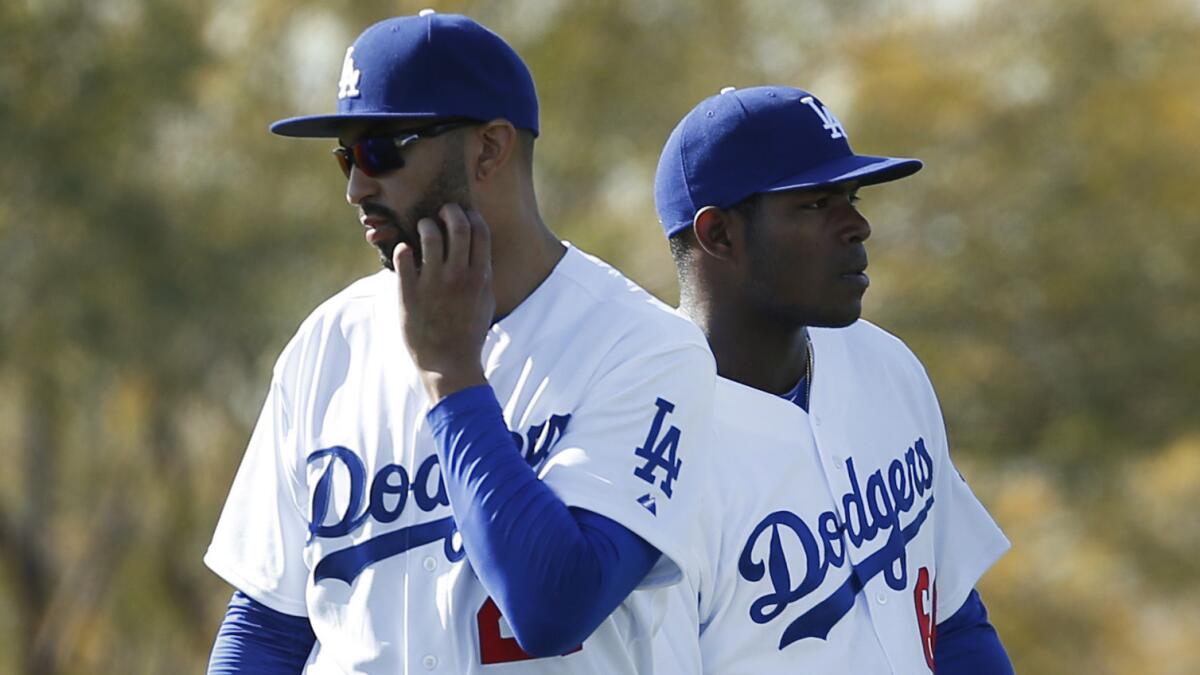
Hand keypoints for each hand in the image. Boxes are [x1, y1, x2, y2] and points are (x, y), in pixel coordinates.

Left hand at [393, 204, 495, 402]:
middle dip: (449, 211)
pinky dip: (403, 248)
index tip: (463, 214)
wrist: (449, 363)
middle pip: (458, 225)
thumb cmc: (469, 333)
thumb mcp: (485, 302)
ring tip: (422, 228)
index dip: (471, 215)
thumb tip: (479, 252)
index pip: (480, 231)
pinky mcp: (409, 292)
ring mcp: (433, 283)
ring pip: (430, 234)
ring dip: (425, 225)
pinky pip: (403, 256)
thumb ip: (482, 275)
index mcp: (480, 277)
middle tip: (441, 211)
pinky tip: (405, 251)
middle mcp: (459, 276)